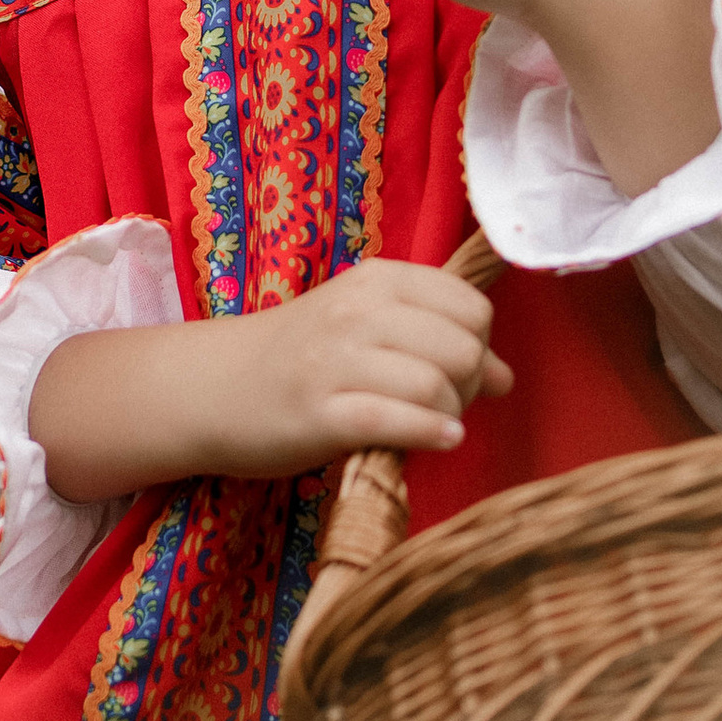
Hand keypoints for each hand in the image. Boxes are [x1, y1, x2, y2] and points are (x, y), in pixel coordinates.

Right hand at [28, 253, 510, 507]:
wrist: (213, 388)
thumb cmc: (301, 357)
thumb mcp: (367, 326)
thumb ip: (435, 338)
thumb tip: (508, 377)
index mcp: (376, 280)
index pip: (470, 305)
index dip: (480, 344)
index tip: (461, 370)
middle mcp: (357, 312)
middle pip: (461, 345)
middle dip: (471, 383)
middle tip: (450, 403)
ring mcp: (336, 362)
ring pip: (435, 382)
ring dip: (452, 413)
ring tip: (435, 424)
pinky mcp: (320, 414)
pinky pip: (398, 420)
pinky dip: (432, 433)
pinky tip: (440, 440)